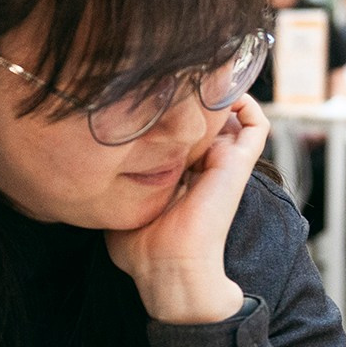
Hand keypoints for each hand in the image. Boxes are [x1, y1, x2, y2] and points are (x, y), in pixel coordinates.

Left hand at [106, 96, 268, 323]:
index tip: (151, 97)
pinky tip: (226, 94)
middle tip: (177, 79)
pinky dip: (248, 105)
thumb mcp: (119, 209)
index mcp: (181, 177)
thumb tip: (88, 170)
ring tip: (205, 78)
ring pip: (236, 118)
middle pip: (210, 121)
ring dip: (224, 95)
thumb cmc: (143, 251)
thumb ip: (112, 185)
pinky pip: (257, 126)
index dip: (172, 114)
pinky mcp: (239, 163)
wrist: (170, 268)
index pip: (182, 136)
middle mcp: (205, 167)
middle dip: (197, 97)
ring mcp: (224, 163)